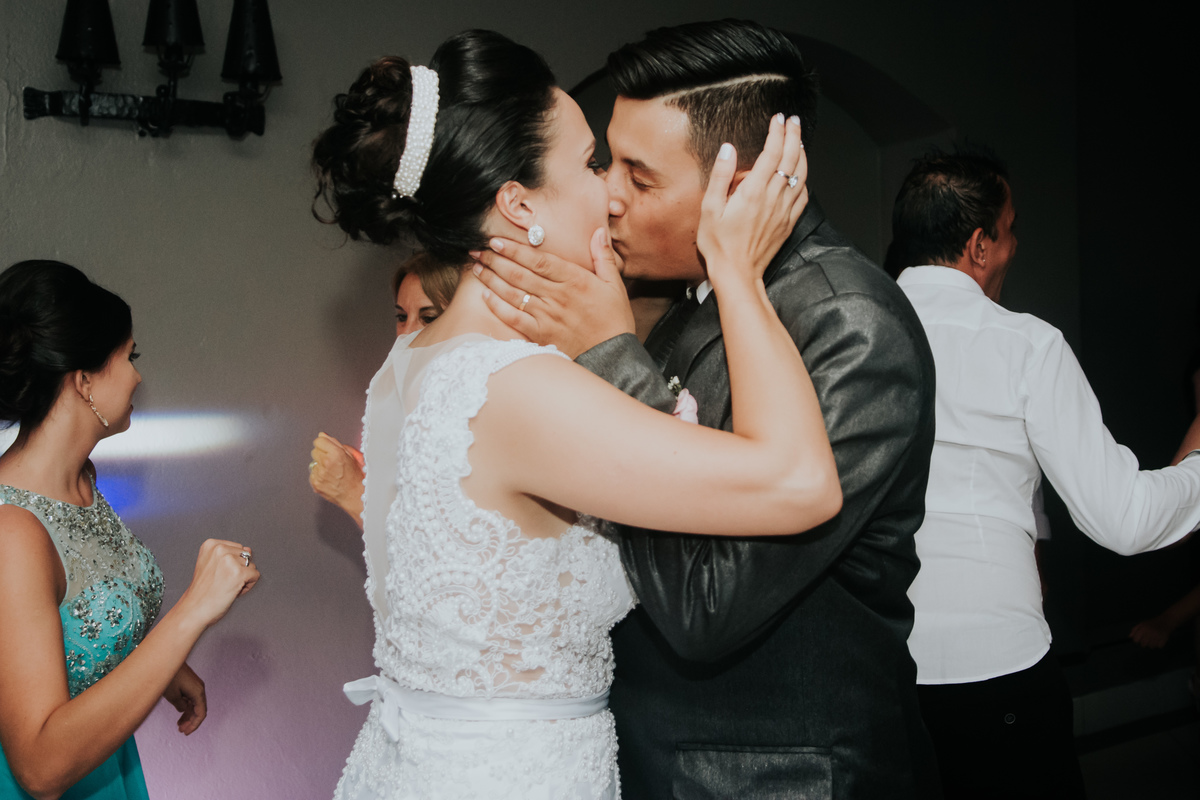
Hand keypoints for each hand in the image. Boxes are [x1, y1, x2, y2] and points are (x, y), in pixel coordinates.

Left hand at [163, 662, 206, 733]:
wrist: (165, 658)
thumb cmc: (168, 675)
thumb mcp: (172, 695)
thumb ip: (180, 705)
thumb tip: (183, 709)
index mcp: (198, 692)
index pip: (201, 713)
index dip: (195, 725)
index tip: (186, 732)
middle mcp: (199, 689)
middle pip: (199, 709)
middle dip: (191, 721)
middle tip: (181, 730)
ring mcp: (194, 685)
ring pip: (194, 704)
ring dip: (188, 715)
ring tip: (179, 724)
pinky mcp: (189, 683)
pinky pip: (190, 698)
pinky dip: (186, 707)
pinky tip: (179, 713)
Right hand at [176, 539, 259, 630]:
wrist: (193, 609)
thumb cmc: (203, 590)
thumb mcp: (212, 565)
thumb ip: (230, 554)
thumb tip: (248, 549)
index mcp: (211, 544)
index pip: (237, 548)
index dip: (232, 564)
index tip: (218, 574)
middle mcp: (220, 549)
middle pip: (246, 556)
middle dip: (239, 570)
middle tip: (222, 582)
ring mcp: (229, 560)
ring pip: (251, 566)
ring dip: (243, 579)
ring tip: (226, 586)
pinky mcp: (239, 573)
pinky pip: (255, 576)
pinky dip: (248, 586)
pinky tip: (233, 591)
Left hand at [309, 433, 365, 519]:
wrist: (356, 496)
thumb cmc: (357, 477)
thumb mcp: (352, 455)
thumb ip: (336, 443)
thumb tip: (323, 435)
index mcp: (337, 454)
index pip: (319, 440)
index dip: (325, 444)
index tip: (328, 448)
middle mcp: (327, 463)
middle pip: (314, 450)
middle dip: (322, 454)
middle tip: (332, 461)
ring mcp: (320, 474)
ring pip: (313, 462)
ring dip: (320, 465)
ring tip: (332, 471)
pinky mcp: (315, 483)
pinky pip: (313, 474)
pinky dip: (319, 475)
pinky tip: (329, 478)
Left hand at [471, 229, 635, 357]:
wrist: (613, 356)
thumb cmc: (614, 319)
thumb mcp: (614, 284)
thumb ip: (603, 256)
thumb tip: (597, 231)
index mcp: (575, 280)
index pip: (538, 260)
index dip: (515, 249)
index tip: (497, 240)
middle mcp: (557, 296)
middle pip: (520, 274)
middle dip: (496, 260)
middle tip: (478, 249)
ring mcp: (547, 316)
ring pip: (513, 293)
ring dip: (492, 279)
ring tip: (477, 267)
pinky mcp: (541, 334)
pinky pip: (514, 319)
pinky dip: (498, 307)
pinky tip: (486, 296)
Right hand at [698, 114, 807, 287]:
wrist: (737, 273)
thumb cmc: (719, 244)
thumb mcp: (709, 208)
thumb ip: (720, 176)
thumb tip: (728, 149)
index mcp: (754, 191)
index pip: (773, 152)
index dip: (777, 132)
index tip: (778, 118)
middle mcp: (774, 198)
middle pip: (791, 158)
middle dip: (794, 136)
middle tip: (793, 121)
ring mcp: (784, 211)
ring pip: (801, 175)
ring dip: (802, 154)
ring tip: (799, 141)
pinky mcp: (788, 223)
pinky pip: (803, 196)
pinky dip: (804, 179)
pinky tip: (800, 175)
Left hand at [1130, 615, 1175, 648]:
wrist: (1166, 620)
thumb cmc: (1152, 623)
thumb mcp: (1142, 624)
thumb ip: (1134, 630)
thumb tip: (1129, 637)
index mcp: (1143, 629)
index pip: (1136, 640)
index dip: (1136, 640)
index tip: (1139, 639)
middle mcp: (1149, 632)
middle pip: (1143, 645)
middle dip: (1144, 643)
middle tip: (1147, 639)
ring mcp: (1157, 636)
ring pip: (1151, 646)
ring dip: (1152, 644)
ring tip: (1154, 639)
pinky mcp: (1164, 639)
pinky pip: (1159, 646)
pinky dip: (1159, 644)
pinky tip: (1159, 639)